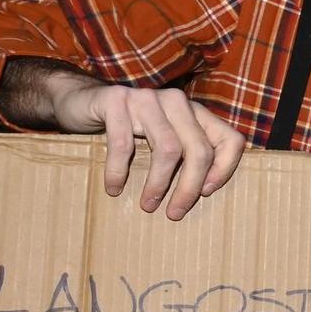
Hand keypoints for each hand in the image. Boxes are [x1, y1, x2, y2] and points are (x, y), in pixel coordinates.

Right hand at [51, 80, 245, 219]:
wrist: (80, 100)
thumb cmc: (126, 130)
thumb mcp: (161, 140)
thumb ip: (183, 156)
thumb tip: (202, 194)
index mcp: (194, 112)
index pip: (230, 139)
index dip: (225, 169)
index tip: (206, 193)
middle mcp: (175, 102)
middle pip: (199, 149)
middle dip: (189, 187)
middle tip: (175, 213)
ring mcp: (146, 98)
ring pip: (168, 148)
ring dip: (158, 184)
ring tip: (148, 206)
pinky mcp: (116, 100)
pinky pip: (123, 144)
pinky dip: (119, 171)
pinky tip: (114, 188)